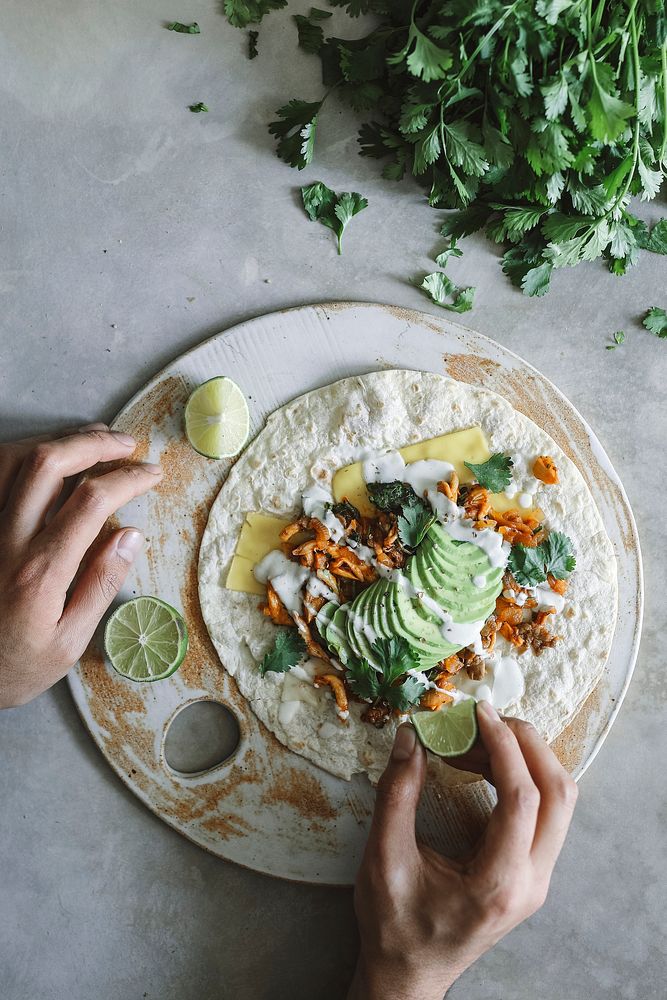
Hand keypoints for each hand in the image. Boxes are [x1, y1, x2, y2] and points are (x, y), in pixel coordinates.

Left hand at [0, 425, 161, 707]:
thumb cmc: (12, 666)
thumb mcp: (67, 644)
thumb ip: (101, 585)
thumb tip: (131, 535)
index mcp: (40, 571)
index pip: (90, 501)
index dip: (128, 478)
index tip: (152, 474)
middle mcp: (6, 539)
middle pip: (48, 463)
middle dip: (94, 444)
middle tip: (125, 445)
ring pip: (14, 458)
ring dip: (58, 441)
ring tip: (92, 440)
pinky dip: (21, 454)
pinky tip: (47, 456)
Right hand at [349, 701, 577, 999]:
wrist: (409, 974)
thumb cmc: (394, 926)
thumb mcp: (382, 859)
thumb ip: (396, 795)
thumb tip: (407, 737)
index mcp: (498, 884)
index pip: (522, 799)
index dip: (503, 747)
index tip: (478, 713)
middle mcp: (531, 883)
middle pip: (558, 794)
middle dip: (525, 744)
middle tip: (482, 718)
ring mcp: (537, 880)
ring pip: (560, 801)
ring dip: (526, 758)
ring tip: (477, 739)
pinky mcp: (531, 873)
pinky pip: (546, 812)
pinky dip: (522, 776)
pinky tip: (483, 764)